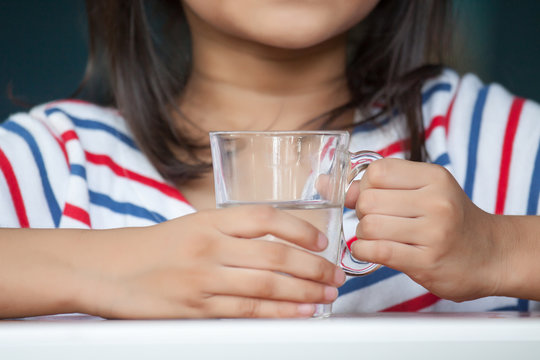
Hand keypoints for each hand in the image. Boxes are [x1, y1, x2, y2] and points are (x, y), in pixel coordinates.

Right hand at [79, 205, 344, 317]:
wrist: (109, 269)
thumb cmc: (155, 247)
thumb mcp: (194, 225)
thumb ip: (232, 231)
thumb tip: (279, 244)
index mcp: (210, 220)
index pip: (266, 218)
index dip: (301, 230)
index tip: (322, 242)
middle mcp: (210, 246)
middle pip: (275, 254)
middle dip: (313, 267)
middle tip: (334, 275)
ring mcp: (203, 279)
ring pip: (266, 284)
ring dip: (304, 292)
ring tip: (327, 295)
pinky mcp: (196, 309)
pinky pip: (246, 311)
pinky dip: (278, 313)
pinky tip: (299, 314)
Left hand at [345, 158, 503, 301]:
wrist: (492, 255)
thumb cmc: (451, 220)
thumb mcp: (425, 190)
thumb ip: (382, 184)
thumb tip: (333, 187)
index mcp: (434, 177)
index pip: (377, 171)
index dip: (364, 185)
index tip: (373, 197)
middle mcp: (436, 202)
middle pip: (368, 200)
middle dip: (361, 212)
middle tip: (375, 220)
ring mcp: (433, 233)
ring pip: (369, 227)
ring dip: (363, 234)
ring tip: (377, 236)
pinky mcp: (427, 262)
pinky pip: (377, 252)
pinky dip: (363, 251)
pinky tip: (370, 250)